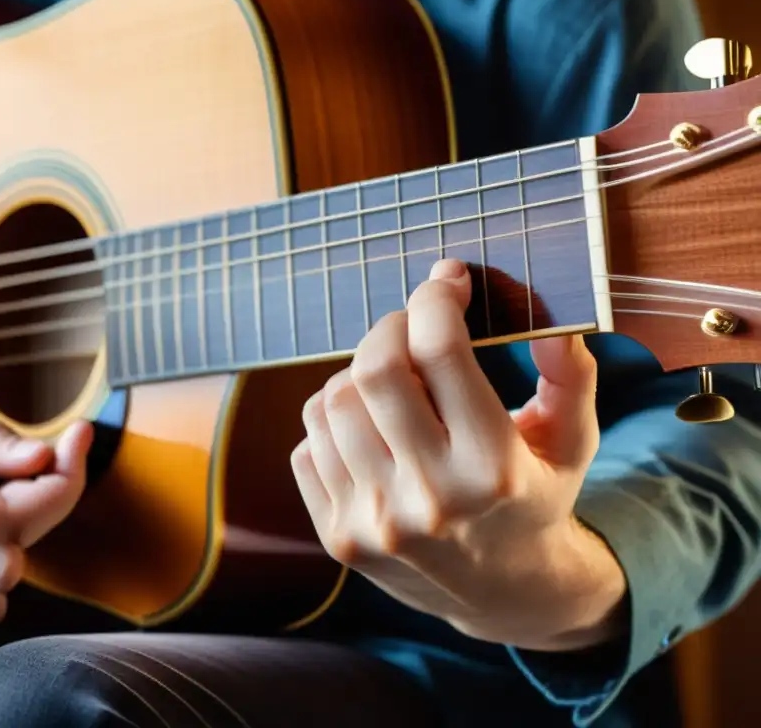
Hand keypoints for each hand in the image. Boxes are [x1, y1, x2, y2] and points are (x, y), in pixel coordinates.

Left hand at [290, 259, 626, 650]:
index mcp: (493, 469)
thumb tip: (555, 327)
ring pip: (330, 403)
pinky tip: (369, 431)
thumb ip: (572, 377)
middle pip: (374, 370)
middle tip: (411, 325)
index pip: (441, 354)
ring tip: (391, 385)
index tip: (446, 284)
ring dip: (357, 376)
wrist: (503, 595)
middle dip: (390, 327)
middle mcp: (429, 500)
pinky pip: (307, 445)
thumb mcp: (572, 442)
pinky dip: (332, 422)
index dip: (436, 300)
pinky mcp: (338, 538)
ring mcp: (376, 523)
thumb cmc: (534, 500)